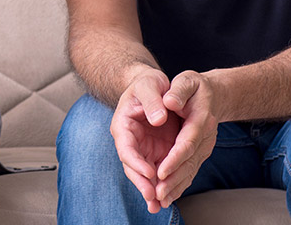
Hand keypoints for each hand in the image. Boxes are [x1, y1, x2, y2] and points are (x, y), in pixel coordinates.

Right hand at [110, 66, 177, 212]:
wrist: (155, 87)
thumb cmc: (148, 83)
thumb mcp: (149, 85)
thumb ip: (152, 101)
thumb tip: (158, 119)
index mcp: (123, 125)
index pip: (126, 148)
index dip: (136, 162)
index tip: (150, 172)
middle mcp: (130, 141)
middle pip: (132, 167)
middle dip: (142, 183)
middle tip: (152, 197)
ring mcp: (142, 149)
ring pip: (144, 174)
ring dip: (150, 190)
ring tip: (157, 206)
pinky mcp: (154, 153)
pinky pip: (156, 172)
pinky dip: (161, 185)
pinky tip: (167, 199)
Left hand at [152, 71, 219, 206]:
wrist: (211, 95)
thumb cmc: (194, 87)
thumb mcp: (187, 81)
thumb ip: (178, 91)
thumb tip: (169, 103)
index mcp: (201, 119)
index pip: (187, 142)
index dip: (174, 158)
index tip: (160, 172)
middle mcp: (205, 136)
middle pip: (189, 161)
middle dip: (173, 179)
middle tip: (157, 194)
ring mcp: (204, 147)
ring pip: (190, 170)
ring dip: (175, 187)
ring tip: (160, 201)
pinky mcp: (200, 153)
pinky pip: (190, 171)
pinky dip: (179, 185)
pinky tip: (168, 197)